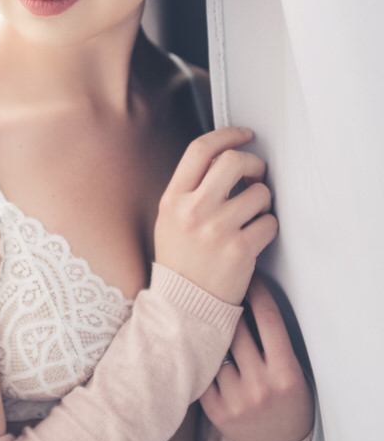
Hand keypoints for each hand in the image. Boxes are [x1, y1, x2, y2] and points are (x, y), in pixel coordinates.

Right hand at [154, 127, 276, 304]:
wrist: (184, 305)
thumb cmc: (181, 259)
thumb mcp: (170, 216)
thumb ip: (192, 186)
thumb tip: (225, 157)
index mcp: (174, 199)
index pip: (200, 150)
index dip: (227, 135)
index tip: (243, 135)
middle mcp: (193, 210)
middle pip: (233, 162)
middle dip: (253, 164)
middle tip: (255, 175)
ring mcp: (217, 230)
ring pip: (259, 192)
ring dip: (263, 200)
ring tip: (252, 214)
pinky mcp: (241, 250)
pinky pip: (270, 222)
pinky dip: (268, 226)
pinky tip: (254, 235)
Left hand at [199, 275, 313, 440]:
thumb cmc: (288, 399)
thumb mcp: (293, 371)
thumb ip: (273, 341)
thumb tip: (247, 294)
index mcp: (285, 373)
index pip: (268, 319)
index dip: (258, 291)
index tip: (249, 274)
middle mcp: (260, 386)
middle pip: (236, 328)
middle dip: (228, 303)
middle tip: (220, 284)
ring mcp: (236, 400)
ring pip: (217, 347)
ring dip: (212, 329)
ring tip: (205, 311)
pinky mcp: (216, 411)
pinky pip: (203, 370)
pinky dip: (202, 355)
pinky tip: (198, 341)